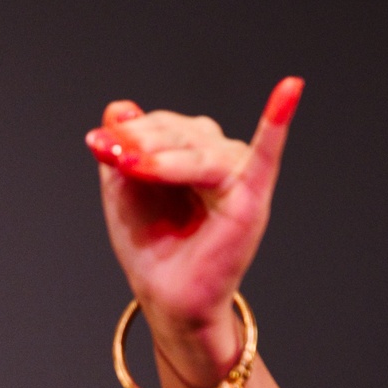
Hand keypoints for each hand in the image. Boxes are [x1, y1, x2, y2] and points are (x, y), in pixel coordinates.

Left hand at [85, 78, 299, 385]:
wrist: (166, 297)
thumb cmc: (150, 246)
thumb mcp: (123, 192)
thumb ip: (122, 149)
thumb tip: (118, 107)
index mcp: (189, 151)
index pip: (163, 125)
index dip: (130, 132)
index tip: (98, 145)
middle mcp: (218, 156)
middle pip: (182, 130)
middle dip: (144, 142)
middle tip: (117, 158)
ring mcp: (238, 175)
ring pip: (201, 148)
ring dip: (164, 157)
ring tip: (134, 167)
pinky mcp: (250, 198)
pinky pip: (266, 156)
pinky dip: (278, 122)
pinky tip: (288, 90)